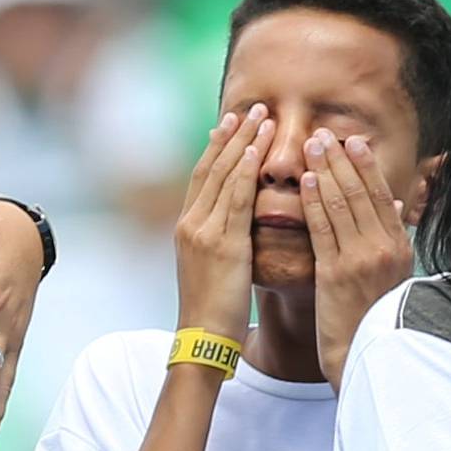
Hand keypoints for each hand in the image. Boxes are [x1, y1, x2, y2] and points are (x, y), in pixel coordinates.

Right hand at [175, 104, 270, 344]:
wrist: (202, 342)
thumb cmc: (214, 316)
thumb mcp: (214, 273)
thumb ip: (223, 246)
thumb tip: (238, 234)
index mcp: (188, 230)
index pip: (202, 178)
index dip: (217, 148)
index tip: (231, 124)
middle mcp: (190, 224)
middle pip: (211, 167)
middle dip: (232, 135)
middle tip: (252, 108)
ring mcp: (203, 232)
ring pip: (223, 175)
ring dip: (244, 142)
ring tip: (262, 116)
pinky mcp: (220, 244)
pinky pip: (235, 197)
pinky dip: (246, 169)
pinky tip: (258, 148)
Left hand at [302, 129, 411, 385]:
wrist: (363, 358)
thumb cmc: (373, 319)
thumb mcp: (392, 276)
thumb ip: (391, 238)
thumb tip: (396, 203)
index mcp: (399, 249)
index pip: (381, 196)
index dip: (366, 165)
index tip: (352, 141)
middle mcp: (384, 250)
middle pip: (362, 193)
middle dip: (342, 160)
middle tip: (325, 134)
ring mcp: (361, 261)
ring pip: (344, 205)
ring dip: (327, 171)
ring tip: (312, 146)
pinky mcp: (337, 274)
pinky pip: (325, 229)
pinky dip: (316, 202)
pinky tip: (307, 181)